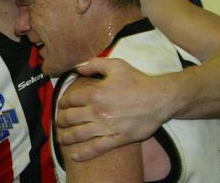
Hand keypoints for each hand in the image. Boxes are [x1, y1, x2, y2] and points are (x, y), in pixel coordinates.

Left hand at [55, 57, 175, 160]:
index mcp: (96, 93)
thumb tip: (78, 68)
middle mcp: (98, 111)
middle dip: (60, 120)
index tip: (62, 105)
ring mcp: (107, 127)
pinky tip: (75, 155)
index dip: (62, 102)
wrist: (160, 98)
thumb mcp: (116, 65)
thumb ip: (94, 64)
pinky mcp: (117, 139)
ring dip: (65, 137)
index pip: (70, 100)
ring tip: (61, 138)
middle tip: (59, 121)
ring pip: (78, 135)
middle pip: (70, 118)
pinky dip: (83, 153)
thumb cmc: (138, 80)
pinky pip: (96, 148)